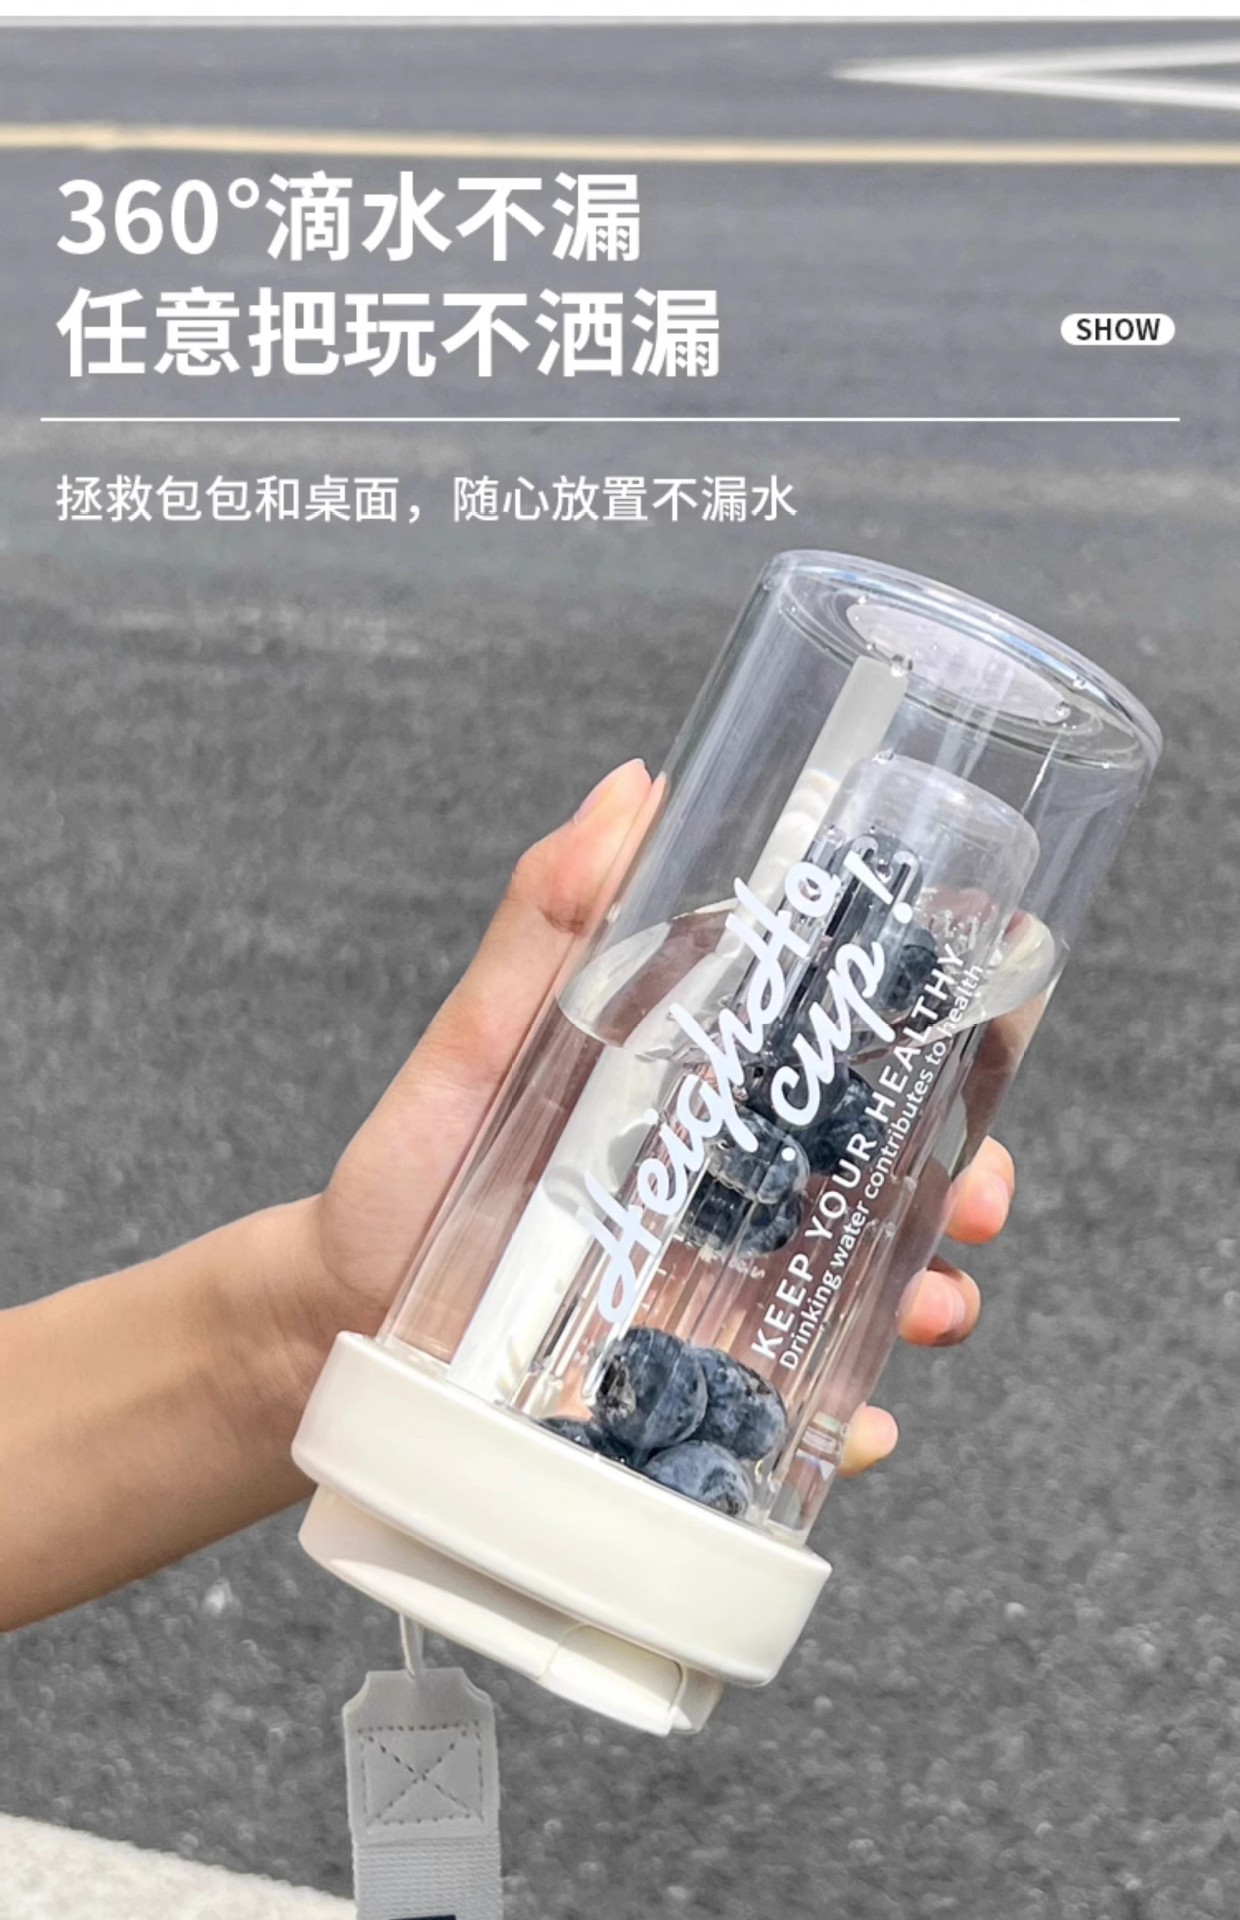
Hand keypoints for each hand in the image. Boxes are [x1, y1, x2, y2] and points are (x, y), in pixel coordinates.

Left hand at [309, 760, 1014, 1478]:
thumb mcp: (482, 1040)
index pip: (846, 1064)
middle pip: (887, 1182)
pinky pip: (792, 1412)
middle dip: (967, 1184)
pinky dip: (849, 1424)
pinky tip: (866, 1426)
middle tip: (986, 1195)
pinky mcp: (691, 1391)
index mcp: (702, 1100)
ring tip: (936, 1307)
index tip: (996, 1028)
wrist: (337, 1318)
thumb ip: (551, 923)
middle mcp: (731, 1197)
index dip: (939, 1049)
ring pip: (863, 1294)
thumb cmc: (409, 1169)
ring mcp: (719, 1298)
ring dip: (928, 1297)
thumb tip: (632, 787)